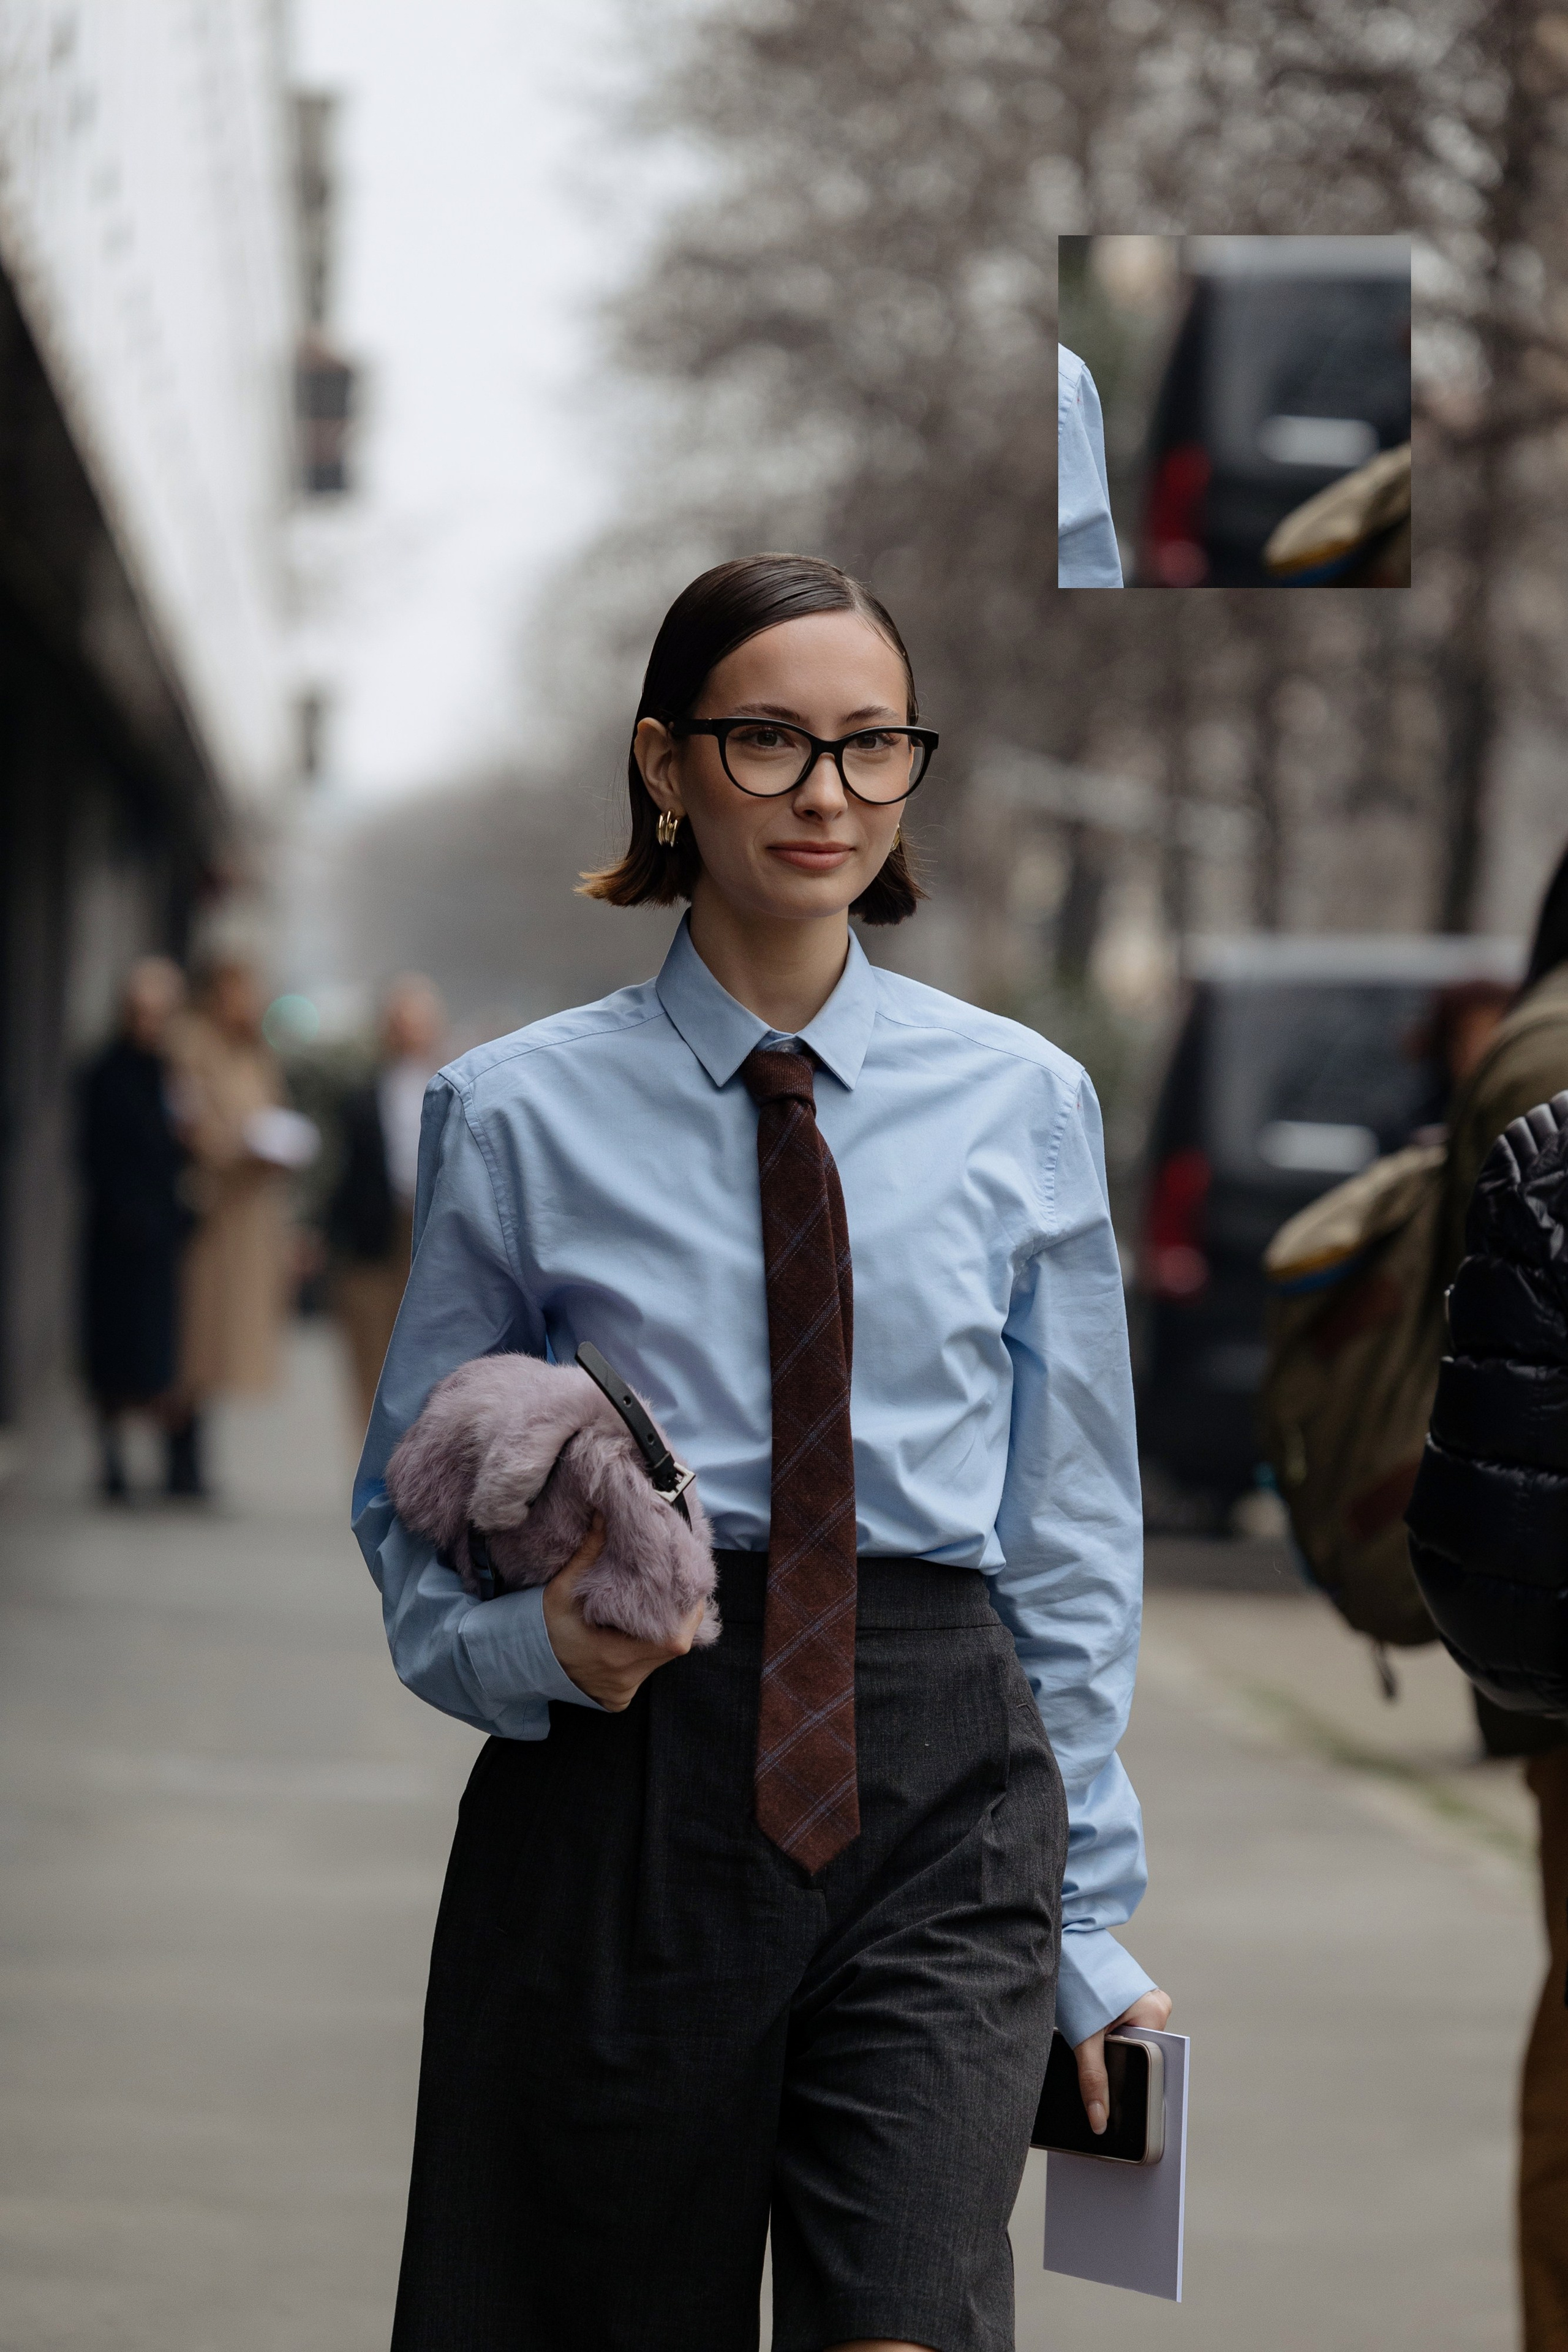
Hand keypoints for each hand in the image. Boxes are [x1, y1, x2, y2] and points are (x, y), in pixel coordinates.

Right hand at [541, 1513, 708, 1710]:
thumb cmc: (542, 1627)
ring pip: (663, 1657)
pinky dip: (650, 1649)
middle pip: (676, 1646)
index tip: (685, 1585)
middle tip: (677, 1588)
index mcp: (616, 1655)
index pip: (675, 1637)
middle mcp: (626, 1679)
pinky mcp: (621, 1697)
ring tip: (661, 1603)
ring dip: (667, 1631)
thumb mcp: (562, 1589)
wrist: (521, 1665)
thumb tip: (604, 1514)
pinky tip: (642, 1629)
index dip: (688, 1611)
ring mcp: (625, 1690)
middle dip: (682, 1616)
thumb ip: (588, 1554)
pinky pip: (648, 1669)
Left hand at [1075, 1988, 1172, 2135]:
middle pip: (1140, 2053)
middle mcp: (1155, 2004)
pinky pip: (1123, 2027)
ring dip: (1110, 2052)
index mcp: (1154, 2011)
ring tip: (1090, 2053)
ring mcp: (1142, 2000)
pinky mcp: (1127, 1996)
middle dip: (1118, 2069)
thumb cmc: (1076, 1976)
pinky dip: (1108, 2037)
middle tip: (1099, 2085)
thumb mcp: (1084, 2035)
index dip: (1131, 2082)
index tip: (1116, 2106)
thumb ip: (1092, 2079)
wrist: (1063, 1939)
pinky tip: (1092, 2039)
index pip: (1150, 2061)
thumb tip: (1100, 2121)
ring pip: (1129, 2041)